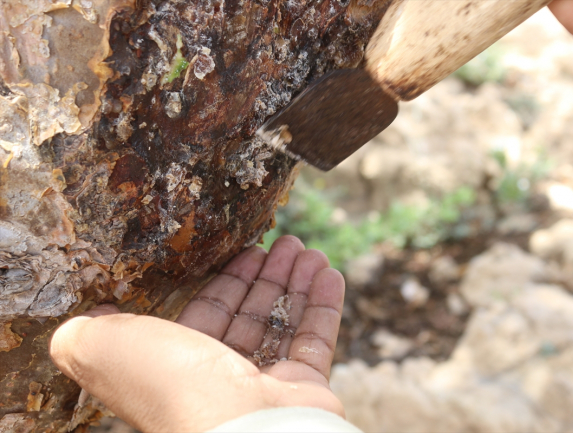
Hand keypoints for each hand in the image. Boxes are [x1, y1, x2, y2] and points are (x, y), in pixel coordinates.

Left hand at [49, 236, 345, 432]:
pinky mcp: (307, 390)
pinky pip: (318, 340)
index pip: (207, 313)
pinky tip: (329, 273)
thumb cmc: (176, 389)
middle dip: (267, 275)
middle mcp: (222, 379)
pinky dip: (325, 306)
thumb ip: (86, 334)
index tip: (246, 248)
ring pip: (285, 325)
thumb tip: (83, 317)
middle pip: (249, 316)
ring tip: (309, 251)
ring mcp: (269, 387)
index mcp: (180, 368)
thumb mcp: (109, 349)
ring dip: (297, 283)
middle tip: (286, 242)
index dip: (226, 279)